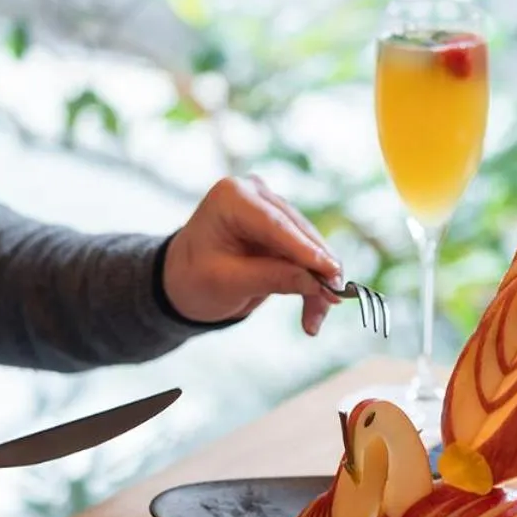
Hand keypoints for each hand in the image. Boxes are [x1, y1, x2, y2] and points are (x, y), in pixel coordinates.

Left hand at [163, 175, 344, 335]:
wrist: (183, 281)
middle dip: (317, 272)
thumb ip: (271, 278)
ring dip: (317, 284)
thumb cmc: (193, 278)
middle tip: (332, 302)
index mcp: (232, 197)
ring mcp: (271, 208)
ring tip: (314, 322)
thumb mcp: (227, 282)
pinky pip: (307, 256)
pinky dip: (312, 284)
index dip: (307, 251)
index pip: (276, 225)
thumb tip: (316, 282)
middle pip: (299, 235)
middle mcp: (256, 194)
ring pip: (310, 247)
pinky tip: (312, 314)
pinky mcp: (283, 228)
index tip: (331, 272)